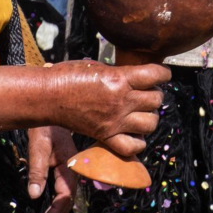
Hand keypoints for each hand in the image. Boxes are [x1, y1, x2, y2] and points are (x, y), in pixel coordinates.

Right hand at [0, 60, 169, 158]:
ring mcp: (114, 121)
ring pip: (150, 123)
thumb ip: (120, 73)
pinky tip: (135, 134)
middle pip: (156, 100)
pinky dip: (138, 142)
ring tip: (142, 112)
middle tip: (146, 93)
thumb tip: (137, 77)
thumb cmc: (69, 75)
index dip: (164, 74)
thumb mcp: (99, 66)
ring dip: (150, 117)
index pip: (156, 75)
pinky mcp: (104, 136)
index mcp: (120, 79)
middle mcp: (121, 101)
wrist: (48, 96)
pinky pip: (132, 146)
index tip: (162, 75)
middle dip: (155, 94)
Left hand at [27, 125, 77, 212]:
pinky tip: (47, 209)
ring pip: (67, 197)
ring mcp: (71, 171)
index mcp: (71, 167)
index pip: (65, 196)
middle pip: (68, 201)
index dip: (54, 212)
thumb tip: (34, 195)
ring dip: (56, 211)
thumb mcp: (38, 147)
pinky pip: (64, 190)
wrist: (54, 110)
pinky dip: (56, 202)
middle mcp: (74, 172)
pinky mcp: (66, 170)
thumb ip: (37, 171)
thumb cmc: (46, 128)